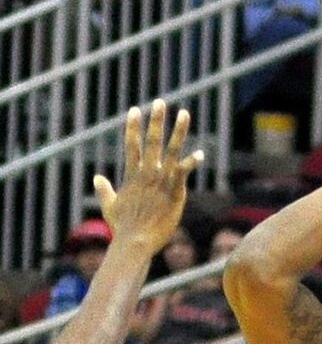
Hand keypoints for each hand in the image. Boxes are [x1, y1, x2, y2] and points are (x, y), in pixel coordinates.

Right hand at [94, 99, 203, 256]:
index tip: (135, 110)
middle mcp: (147, 173)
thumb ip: (104, 190)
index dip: (133, 126)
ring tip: (184, 113)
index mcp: (132, 175)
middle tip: (160, 102)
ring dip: (178, 130)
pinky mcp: (175, 191)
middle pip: (152, 140)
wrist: (136, 241)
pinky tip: (200, 153)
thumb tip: (97, 178)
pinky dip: (192, 162)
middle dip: (156, 120)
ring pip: (171, 150)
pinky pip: (185, 172)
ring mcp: (162, 180)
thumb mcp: (109, 206)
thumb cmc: (122, 227)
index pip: (131, 145)